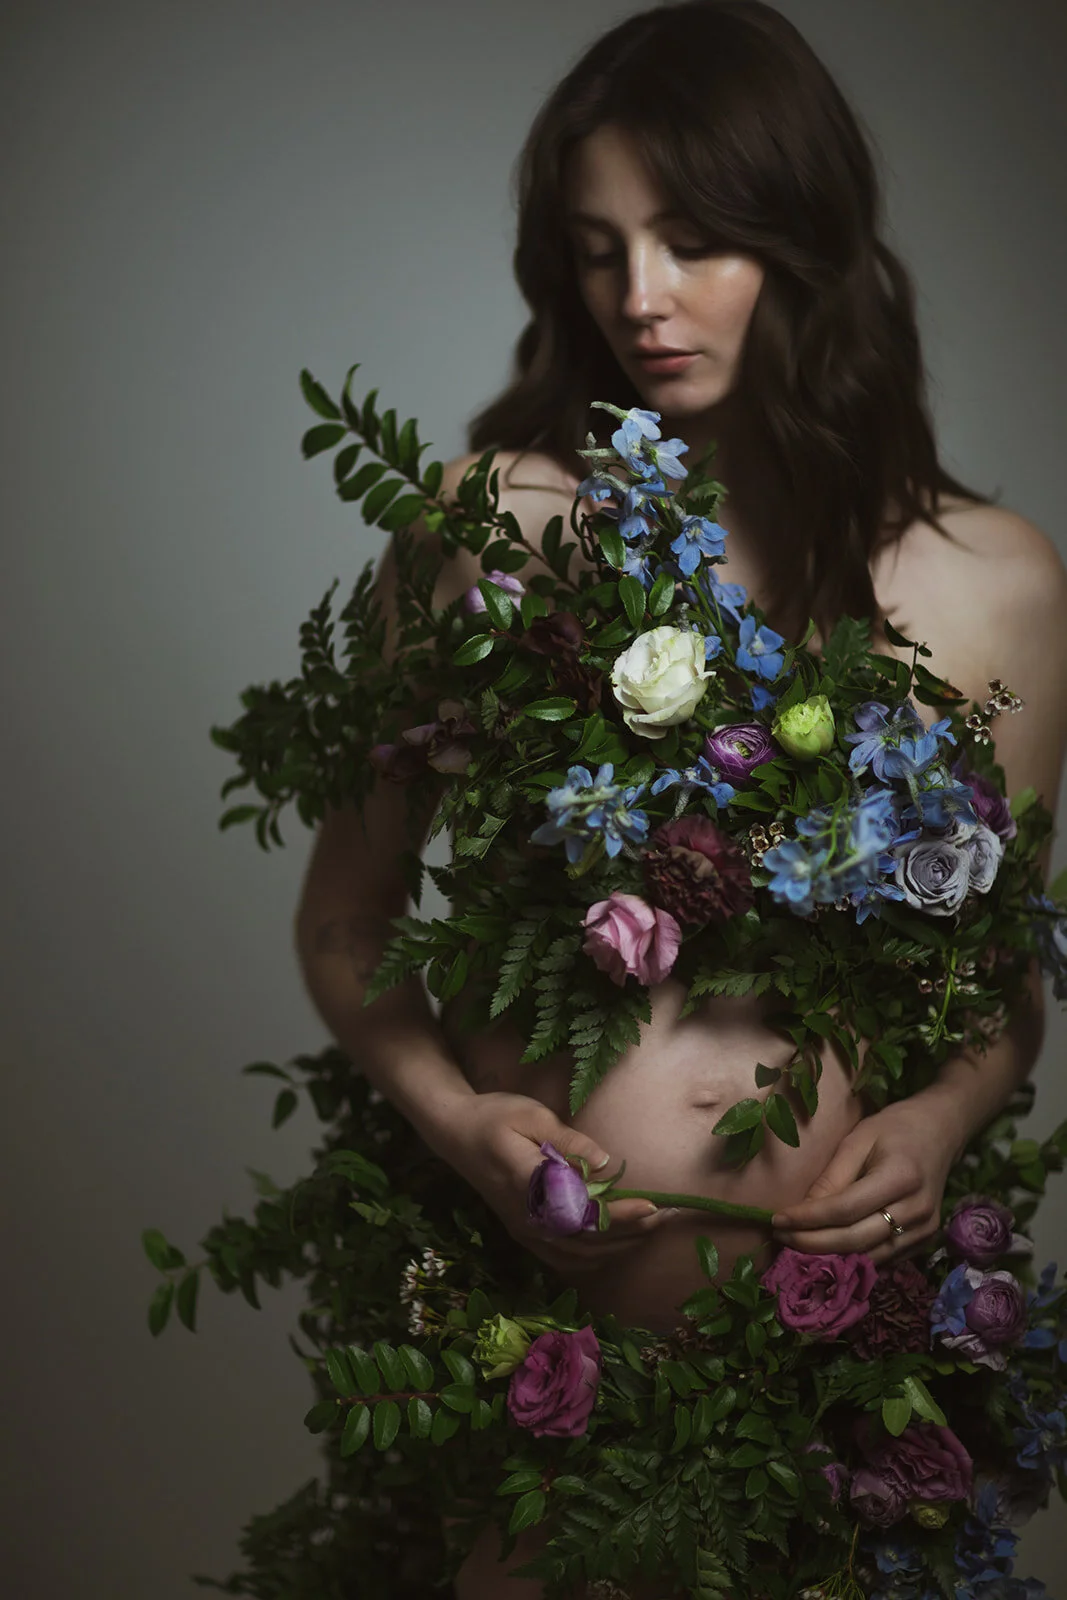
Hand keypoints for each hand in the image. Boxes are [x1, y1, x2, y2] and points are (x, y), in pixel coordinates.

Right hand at [434, 1090, 673, 1277]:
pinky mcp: (522, 1230)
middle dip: (627, 1231)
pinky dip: (588, 1258)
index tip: (651, 1205)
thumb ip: (570, 1142)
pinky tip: (611, 1250)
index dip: (619, 1213)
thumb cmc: (494, 1116)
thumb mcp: (532, 1115)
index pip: (582, 1208)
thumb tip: (608, 1164)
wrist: (454, 1133)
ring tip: (646, 1232)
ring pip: (575, 1253)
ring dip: (614, 1247)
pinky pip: (559, 1257)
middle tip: (662, 1218)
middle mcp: (527, 1214)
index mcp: (529, 1182)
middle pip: (584, 1236)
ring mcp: (523, 1227)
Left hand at [770, 1092, 964, 1265]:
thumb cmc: (895, 1128)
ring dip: (829, 1256)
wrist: (942, 1132)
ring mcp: (926, 1230)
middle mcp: (917, 1210)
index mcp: (900, 1177)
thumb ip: (832, 1178)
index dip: (808, 1220)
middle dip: (812, 1243)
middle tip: (780, 1238)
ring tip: (796, 1245)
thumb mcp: (858, 1139)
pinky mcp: (926, 1240)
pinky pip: (882, 1258)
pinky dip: (852, 1257)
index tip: (776, 1221)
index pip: (845, 1209)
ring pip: (868, 1256)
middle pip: (856, 1240)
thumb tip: (801, 1211)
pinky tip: (827, 1248)